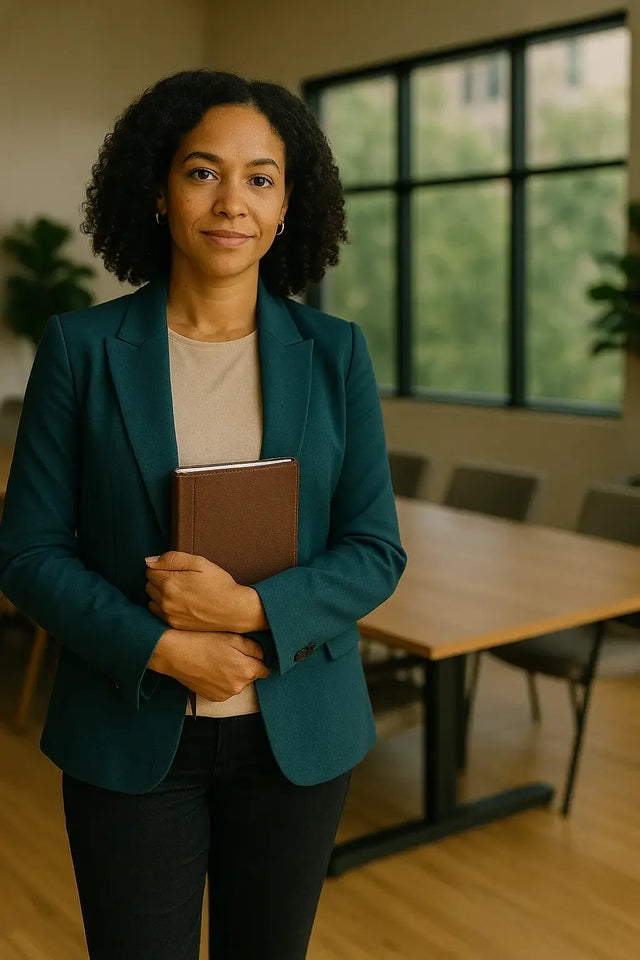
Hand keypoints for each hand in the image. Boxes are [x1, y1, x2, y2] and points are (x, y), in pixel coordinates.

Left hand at [145, 551, 246, 631]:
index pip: (149, 570)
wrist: (234, 610)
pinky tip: (178, 603)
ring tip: (179, 591)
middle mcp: (166, 601)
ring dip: (159, 594)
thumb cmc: (219, 584)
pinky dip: (163, 607)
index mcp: (170, 583)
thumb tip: (149, 560)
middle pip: (148, 584)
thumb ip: (172, 558)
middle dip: (159, 579)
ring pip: (151, 599)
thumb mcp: (199, 563)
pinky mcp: (174, 625)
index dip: (162, 566)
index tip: (176, 569)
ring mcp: (169, 615)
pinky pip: (158, 613)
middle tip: (179, 579)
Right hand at [149, 628, 270, 701]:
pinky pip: (225, 690)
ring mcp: (225, 694)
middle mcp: (238, 687)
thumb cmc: (205, 642)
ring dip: (233, 675)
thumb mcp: (234, 638)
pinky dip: (222, 682)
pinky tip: (211, 670)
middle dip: (245, 667)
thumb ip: (254, 648)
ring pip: (237, 684)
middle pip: (250, 677)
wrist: (177, 654)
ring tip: (218, 661)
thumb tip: (263, 656)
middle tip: (229, 654)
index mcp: (246, 671)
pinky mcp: (213, 698)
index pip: (265, 669)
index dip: (258, 660)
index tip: (251, 654)